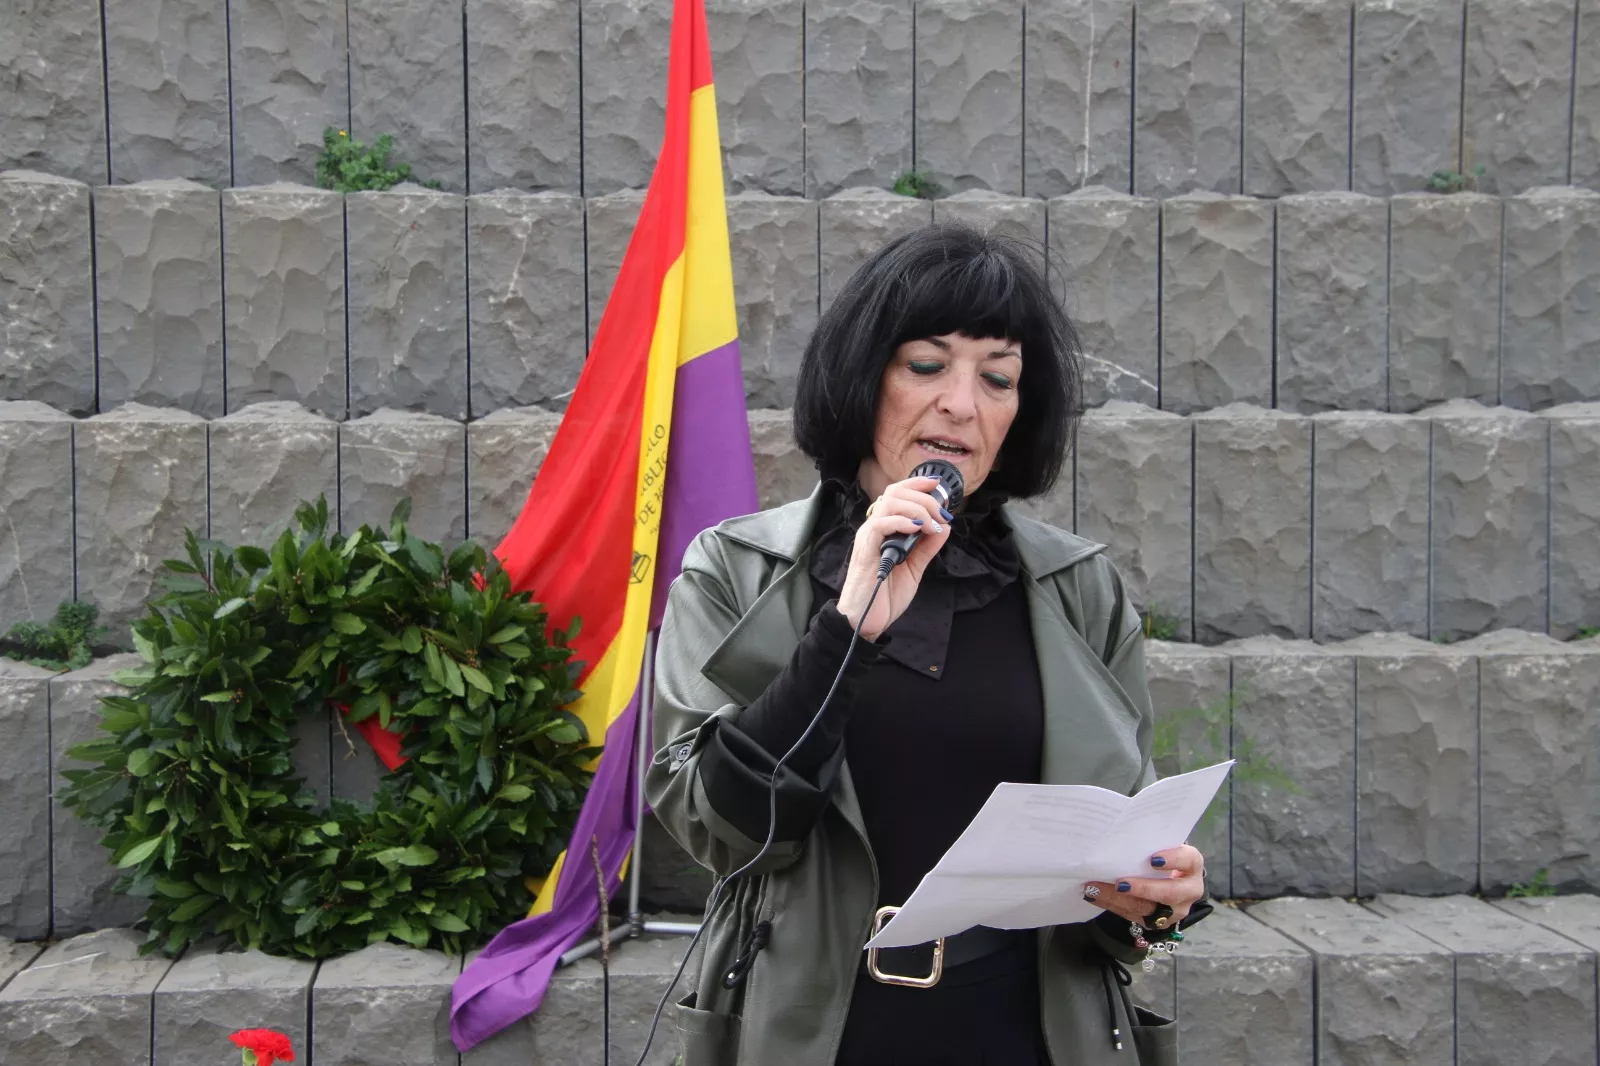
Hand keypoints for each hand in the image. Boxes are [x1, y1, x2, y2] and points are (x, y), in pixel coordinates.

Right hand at [835, 476, 952, 640]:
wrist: (866, 621)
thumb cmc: (885, 595)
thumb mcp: (914, 568)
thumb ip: (927, 548)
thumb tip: (944, 528)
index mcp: (885, 529)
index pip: (897, 494)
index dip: (916, 484)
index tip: (936, 484)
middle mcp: (874, 528)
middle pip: (895, 493)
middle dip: (923, 497)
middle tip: (942, 515)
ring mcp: (868, 537)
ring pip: (889, 503)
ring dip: (917, 509)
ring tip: (932, 526)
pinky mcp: (866, 550)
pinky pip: (880, 525)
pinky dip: (902, 522)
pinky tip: (917, 530)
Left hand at [1081, 845, 1206, 929]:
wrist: (1168, 878)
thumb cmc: (1162, 853)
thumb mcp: (1163, 845)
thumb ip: (1150, 841)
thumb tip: (1120, 832)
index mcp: (1192, 865)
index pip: (1189, 860)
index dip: (1174, 860)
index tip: (1153, 859)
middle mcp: (1189, 890)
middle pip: (1170, 893)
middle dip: (1143, 889)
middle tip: (1120, 883)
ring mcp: (1174, 910)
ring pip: (1147, 909)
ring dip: (1118, 899)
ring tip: (1095, 888)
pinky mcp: (1156, 922)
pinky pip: (1132, 916)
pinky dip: (1111, 905)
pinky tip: (1093, 895)